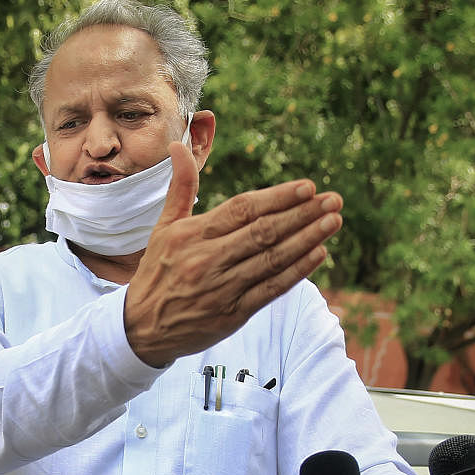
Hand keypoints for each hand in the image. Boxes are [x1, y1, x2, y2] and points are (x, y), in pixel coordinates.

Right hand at [125, 141, 342, 366]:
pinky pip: (271, 288)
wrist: (141, 328)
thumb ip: (180, 188)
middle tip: (334, 199)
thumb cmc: (157, 271)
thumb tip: (178, 146)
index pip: (242, 209)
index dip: (277, 197)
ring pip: (272, 259)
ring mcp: (222, 288)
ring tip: (334, 221)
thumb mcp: (163, 227)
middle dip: (302, 214)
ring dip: (307, 239)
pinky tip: (319, 253)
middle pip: (263, 232)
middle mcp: (207, 259)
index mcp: (192, 234)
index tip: (308, 186)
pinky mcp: (233, 314)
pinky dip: (297, 271)